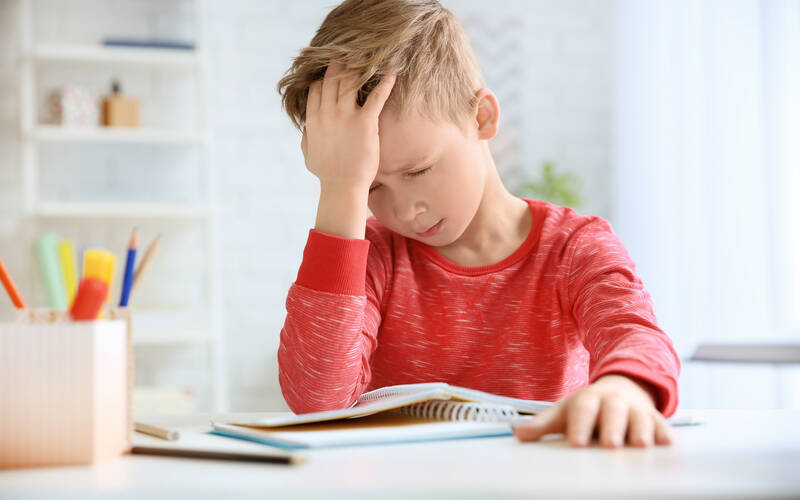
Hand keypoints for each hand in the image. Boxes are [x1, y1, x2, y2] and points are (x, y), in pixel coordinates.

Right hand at [301, 62, 396, 192]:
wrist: (342, 187)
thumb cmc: (327, 175)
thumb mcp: (309, 154)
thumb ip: (307, 136)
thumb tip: (308, 126)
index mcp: (313, 119)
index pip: (316, 88)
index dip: (324, 76)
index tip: (333, 70)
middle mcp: (327, 113)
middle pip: (332, 79)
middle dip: (340, 64)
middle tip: (350, 53)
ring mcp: (345, 116)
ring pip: (351, 82)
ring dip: (360, 67)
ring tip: (370, 57)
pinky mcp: (365, 122)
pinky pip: (376, 96)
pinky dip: (385, 83)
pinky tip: (392, 73)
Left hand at [514, 374, 673, 447]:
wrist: (622, 386)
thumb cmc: (589, 406)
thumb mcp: (565, 411)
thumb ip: (544, 424)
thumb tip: (519, 435)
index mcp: (589, 399)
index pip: (583, 411)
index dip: (579, 426)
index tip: (576, 442)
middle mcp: (614, 402)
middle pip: (613, 413)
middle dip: (612, 428)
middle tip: (610, 444)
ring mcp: (636, 409)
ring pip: (640, 418)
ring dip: (641, 430)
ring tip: (640, 445)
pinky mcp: (655, 419)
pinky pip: (662, 426)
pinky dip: (665, 435)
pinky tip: (668, 445)